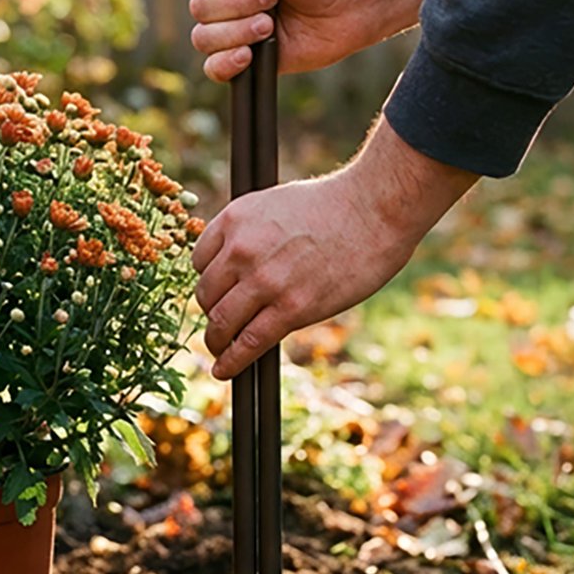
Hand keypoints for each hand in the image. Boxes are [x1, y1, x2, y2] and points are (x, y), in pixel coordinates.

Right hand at [185, 0, 443, 83]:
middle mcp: (229, 1)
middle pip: (200, 11)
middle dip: (239, 4)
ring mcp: (238, 32)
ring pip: (204, 40)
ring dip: (238, 31)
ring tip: (271, 24)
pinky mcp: (251, 62)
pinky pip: (215, 70)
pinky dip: (226, 64)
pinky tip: (248, 56)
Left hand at [191, 117, 476, 379]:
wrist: (373, 210)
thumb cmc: (331, 205)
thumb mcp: (274, 204)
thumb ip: (251, 231)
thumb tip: (239, 264)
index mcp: (235, 219)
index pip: (199, 262)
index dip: (209, 281)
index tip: (217, 294)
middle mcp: (241, 250)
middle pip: (206, 295)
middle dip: (212, 312)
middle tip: (220, 324)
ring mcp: (265, 281)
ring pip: (221, 322)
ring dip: (216, 341)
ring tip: (218, 350)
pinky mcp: (291, 309)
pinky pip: (248, 343)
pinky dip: (231, 361)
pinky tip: (224, 370)